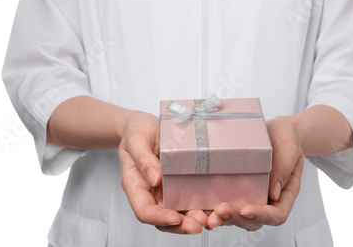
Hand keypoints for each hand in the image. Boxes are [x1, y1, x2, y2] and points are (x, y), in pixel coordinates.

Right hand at [118, 111, 208, 233]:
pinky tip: (216, 208)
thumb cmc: (137, 131)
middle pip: (164, 219)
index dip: (159, 218)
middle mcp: (152, 194)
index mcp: (136, 186)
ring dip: (195, 220)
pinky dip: (203, 207)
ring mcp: (167, 192)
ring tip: (211, 219)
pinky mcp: (182, 185)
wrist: (147, 125)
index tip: (175, 218)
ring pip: (180, 214)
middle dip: (181, 226)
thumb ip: (143, 158)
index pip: (144, 211)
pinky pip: (191, 200)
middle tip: (199, 225)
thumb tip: (156, 179)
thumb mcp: (136, 139)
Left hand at [207, 116, 303, 230]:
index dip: (262, 215)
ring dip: (221, 218)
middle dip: (235, 218)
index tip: (246, 210)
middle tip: (220, 211)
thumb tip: (274, 193)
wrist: (274, 130)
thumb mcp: (289, 148)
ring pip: (236, 217)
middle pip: (252, 221)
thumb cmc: (286, 138)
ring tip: (207, 215)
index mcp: (284, 195)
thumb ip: (284, 168)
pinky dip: (212, 209)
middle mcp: (266, 201)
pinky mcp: (234, 191)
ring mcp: (249, 197)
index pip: (276, 215)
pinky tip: (200, 207)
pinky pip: (224, 203)